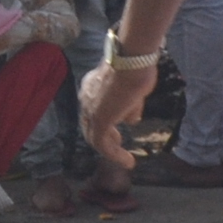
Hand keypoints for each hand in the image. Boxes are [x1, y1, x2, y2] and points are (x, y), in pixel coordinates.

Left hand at [81, 58, 159, 174]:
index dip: (104, 124)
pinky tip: (127, 161)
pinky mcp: (99, 120)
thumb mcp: (133, 90)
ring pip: (95, 138)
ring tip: (125, 160)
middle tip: (118, 146)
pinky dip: (114, 155)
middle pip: (90, 125)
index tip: (117, 133)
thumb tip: (131, 120)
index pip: (93, 111)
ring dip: (111, 151)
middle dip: (104, 139)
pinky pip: (102, 144)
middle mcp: (86, 98)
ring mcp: (90, 110)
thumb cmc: (136, 69)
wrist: (132, 61)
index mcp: (92, 87)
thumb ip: (130, 106)